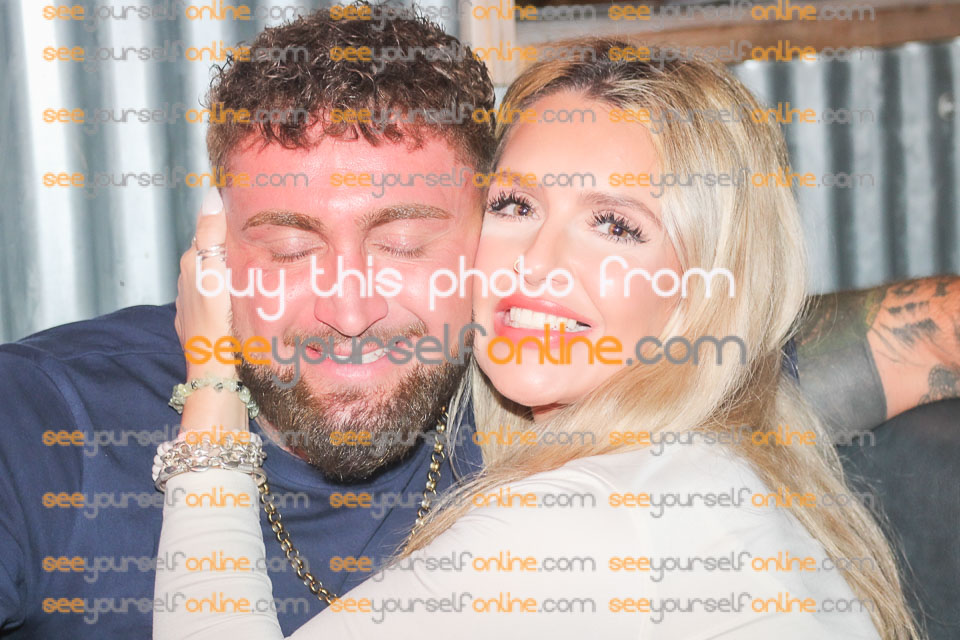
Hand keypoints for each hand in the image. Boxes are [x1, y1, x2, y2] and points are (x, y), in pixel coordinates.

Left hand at [175, 188, 247, 432]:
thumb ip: (211, 235)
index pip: (211, 227)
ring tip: (268, 263)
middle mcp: (189, 281)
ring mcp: (196, 304)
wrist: (217, 380)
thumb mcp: (214, 275)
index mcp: (192, 263)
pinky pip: (223, 297)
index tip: (260, 209)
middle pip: (216, 251)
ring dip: (238, 268)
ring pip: (220, 275)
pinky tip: (254, 296)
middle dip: (237, 242)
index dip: (233, 217)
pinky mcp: (206, 323)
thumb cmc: (217, 328)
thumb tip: (211, 195)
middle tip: (271, 234)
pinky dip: (236, 291)